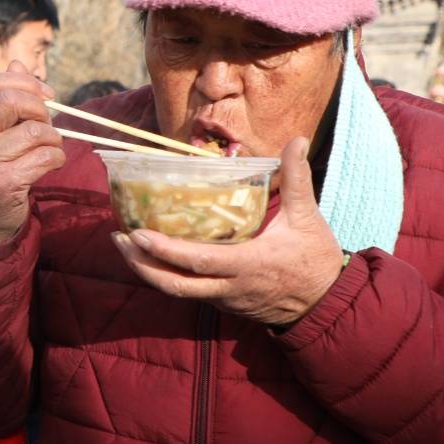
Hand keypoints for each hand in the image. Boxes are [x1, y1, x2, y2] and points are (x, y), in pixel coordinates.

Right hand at [0, 63, 65, 244]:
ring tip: (49, 147)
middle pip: (11, 100)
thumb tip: (18, 63)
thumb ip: (6, 98)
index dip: (26, 82)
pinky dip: (56, 158)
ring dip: (53, 138)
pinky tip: (50, 163)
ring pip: (35, 131)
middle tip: (46, 123)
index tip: (46, 94)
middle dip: (40, 108)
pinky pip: (45, 157)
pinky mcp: (3, 182)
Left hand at [112, 138, 348, 326]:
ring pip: (177, 291)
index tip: (138, 233)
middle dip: (141, 264)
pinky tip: (152, 256)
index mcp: (248, 265)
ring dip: (148, 271)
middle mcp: (229, 287)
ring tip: (126, 246)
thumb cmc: (314, 259)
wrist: (325, 304)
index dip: (165, 251)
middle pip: (174, 284)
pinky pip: (188, 292)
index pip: (198, 262)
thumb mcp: (307, 217)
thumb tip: (298, 139)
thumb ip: (297, 178)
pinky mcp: (223, 303)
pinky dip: (166, 275)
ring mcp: (223, 299)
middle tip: (118, 238)